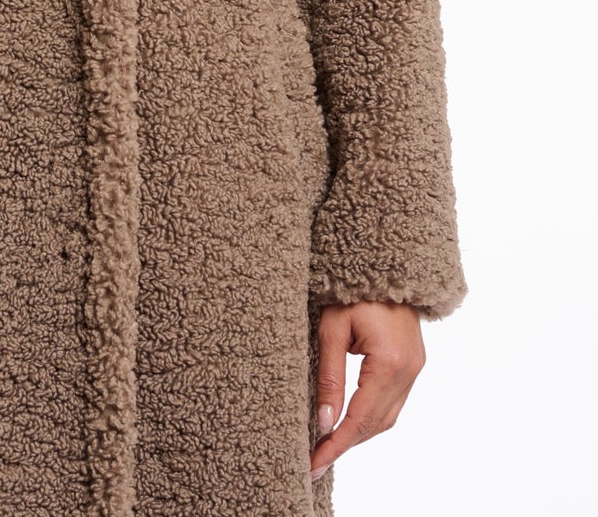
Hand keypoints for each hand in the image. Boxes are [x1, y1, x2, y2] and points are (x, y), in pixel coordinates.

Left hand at [310, 300, 425, 483]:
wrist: (385, 262)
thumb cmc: (352, 289)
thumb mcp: (332, 329)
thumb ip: (329, 377)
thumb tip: (325, 423)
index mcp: (389, 362)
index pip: (359, 419)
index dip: (336, 446)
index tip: (314, 466)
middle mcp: (408, 371)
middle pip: (375, 424)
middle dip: (345, 445)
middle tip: (315, 463)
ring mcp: (414, 369)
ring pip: (387, 418)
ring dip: (358, 435)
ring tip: (328, 448)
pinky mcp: (413, 364)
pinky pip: (393, 403)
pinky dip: (370, 418)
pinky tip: (349, 423)